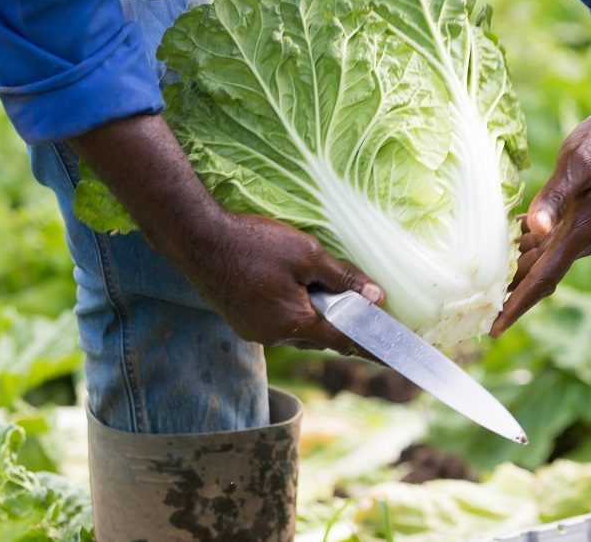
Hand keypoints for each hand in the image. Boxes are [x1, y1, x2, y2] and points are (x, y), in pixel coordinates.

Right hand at [68, 113, 383, 356]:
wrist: (196, 237)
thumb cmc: (254, 243)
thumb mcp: (307, 254)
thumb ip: (342, 277)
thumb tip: (376, 297)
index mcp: (293, 323)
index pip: (345, 341)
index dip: (372, 343)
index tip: (394, 353)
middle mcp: (274, 335)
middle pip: (323, 337)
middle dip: (347, 327)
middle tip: (372, 315)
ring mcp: (254, 330)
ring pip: (300, 330)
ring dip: (320, 318)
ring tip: (339, 300)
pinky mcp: (242, 320)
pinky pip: (280, 322)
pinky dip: (298, 312)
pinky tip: (302, 292)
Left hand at [490, 101, 590, 335]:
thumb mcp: (577, 164)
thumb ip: (554, 198)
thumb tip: (535, 229)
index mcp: (581, 234)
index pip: (543, 280)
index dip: (517, 305)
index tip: (493, 329)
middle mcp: (579, 240)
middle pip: (537, 277)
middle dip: (507, 296)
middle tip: (470, 312)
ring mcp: (577, 230)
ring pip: (538, 260)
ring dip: (511, 272)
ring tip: (476, 287)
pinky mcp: (574, 217)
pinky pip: (542, 241)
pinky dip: (519, 246)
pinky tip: (498, 244)